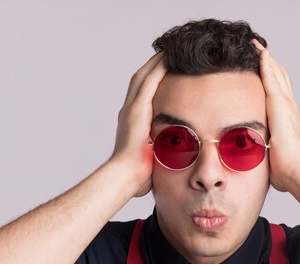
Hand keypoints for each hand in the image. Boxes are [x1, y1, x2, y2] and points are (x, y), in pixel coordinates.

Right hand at [111, 51, 166, 196]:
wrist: (125, 177)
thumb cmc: (138, 175)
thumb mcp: (153, 157)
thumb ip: (160, 150)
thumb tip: (174, 156)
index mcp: (132, 121)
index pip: (142, 93)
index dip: (151, 78)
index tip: (163, 69)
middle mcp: (129, 112)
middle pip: (140, 80)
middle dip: (152, 65)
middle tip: (167, 52)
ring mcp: (131, 110)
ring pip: (143, 77)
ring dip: (155, 62)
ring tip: (169, 50)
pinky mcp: (136, 111)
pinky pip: (149, 84)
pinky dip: (157, 69)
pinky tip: (168, 59)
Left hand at [251, 40, 299, 192]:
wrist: (297, 170)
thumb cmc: (286, 171)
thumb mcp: (272, 157)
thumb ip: (265, 154)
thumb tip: (253, 164)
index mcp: (286, 119)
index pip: (278, 94)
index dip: (271, 80)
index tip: (263, 69)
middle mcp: (288, 107)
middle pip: (279, 78)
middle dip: (269, 63)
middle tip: (258, 49)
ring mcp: (285, 104)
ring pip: (276, 73)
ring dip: (266, 58)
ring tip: (255, 44)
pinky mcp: (278, 104)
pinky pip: (270, 77)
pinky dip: (265, 62)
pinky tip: (258, 51)